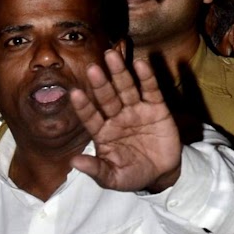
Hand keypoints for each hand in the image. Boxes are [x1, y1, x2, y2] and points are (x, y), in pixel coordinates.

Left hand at [68, 50, 181, 193]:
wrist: (161, 174)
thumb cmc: (132, 175)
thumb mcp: (112, 178)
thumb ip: (95, 169)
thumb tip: (73, 162)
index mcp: (103, 133)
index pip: (90, 117)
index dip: (83, 107)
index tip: (74, 93)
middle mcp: (117, 117)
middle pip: (106, 97)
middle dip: (100, 84)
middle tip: (92, 68)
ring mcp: (136, 110)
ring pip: (126, 88)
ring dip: (119, 73)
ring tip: (111, 55)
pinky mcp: (156, 108)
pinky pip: (150, 90)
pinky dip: (146, 78)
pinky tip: (140, 64)